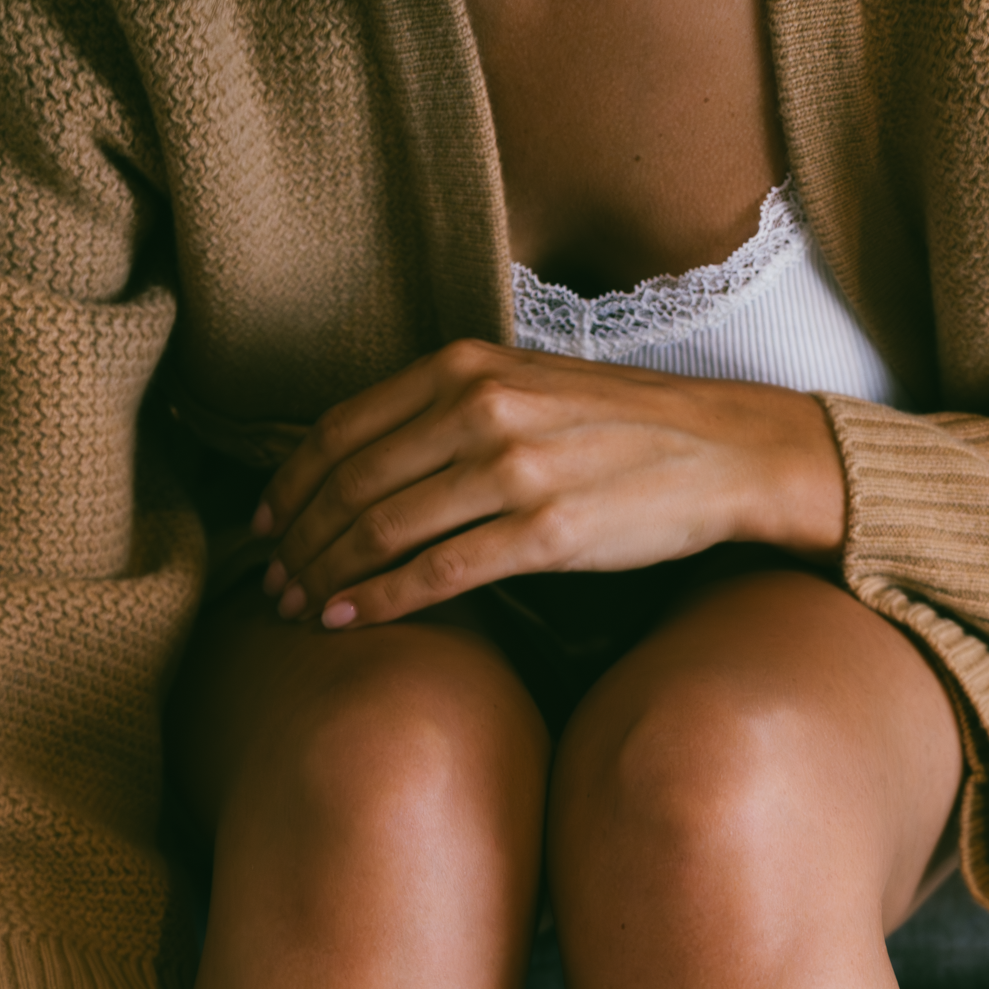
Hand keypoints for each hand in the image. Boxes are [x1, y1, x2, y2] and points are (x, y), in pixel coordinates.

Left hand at [252, 340, 847, 631]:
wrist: (723, 451)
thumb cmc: (619, 427)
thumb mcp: (525, 387)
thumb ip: (449, 407)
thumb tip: (370, 455)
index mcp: (466, 365)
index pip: (343, 429)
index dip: (289, 484)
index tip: (266, 524)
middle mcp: (481, 409)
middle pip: (352, 484)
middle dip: (299, 541)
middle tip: (273, 583)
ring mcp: (513, 470)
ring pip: (383, 530)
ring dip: (327, 577)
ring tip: (298, 610)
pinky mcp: (546, 532)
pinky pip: (438, 573)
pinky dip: (380, 601)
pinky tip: (348, 622)